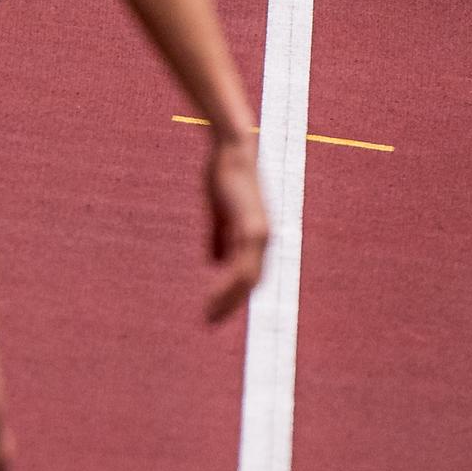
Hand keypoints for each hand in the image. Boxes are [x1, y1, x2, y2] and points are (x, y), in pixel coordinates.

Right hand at [203, 132, 268, 323]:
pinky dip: (228, 285)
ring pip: (248, 280)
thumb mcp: (219, 211)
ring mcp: (259, 234)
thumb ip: (219, 235)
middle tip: (210, 321)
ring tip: (209, 314)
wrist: (231, 150)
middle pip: (251, 283)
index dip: (233, 294)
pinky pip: (241, 265)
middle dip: (230, 304)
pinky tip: (213, 295)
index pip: (250, 274)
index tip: (215, 310)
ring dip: (228, 300)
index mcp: (256, 235)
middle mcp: (263, 238)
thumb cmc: (224, 175)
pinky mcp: (250, 228)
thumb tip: (214, 260)